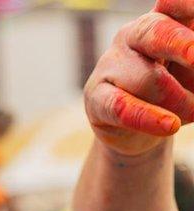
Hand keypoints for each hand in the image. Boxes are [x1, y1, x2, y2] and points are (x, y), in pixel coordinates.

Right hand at [84, 0, 193, 155]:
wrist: (137, 128)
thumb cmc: (174, 89)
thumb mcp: (193, 71)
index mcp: (162, 21)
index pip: (172, 4)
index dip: (188, 7)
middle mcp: (133, 36)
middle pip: (155, 32)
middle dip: (180, 44)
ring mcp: (110, 65)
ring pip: (149, 80)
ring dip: (182, 102)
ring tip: (193, 113)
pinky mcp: (97, 98)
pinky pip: (122, 106)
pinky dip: (149, 117)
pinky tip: (170, 125)